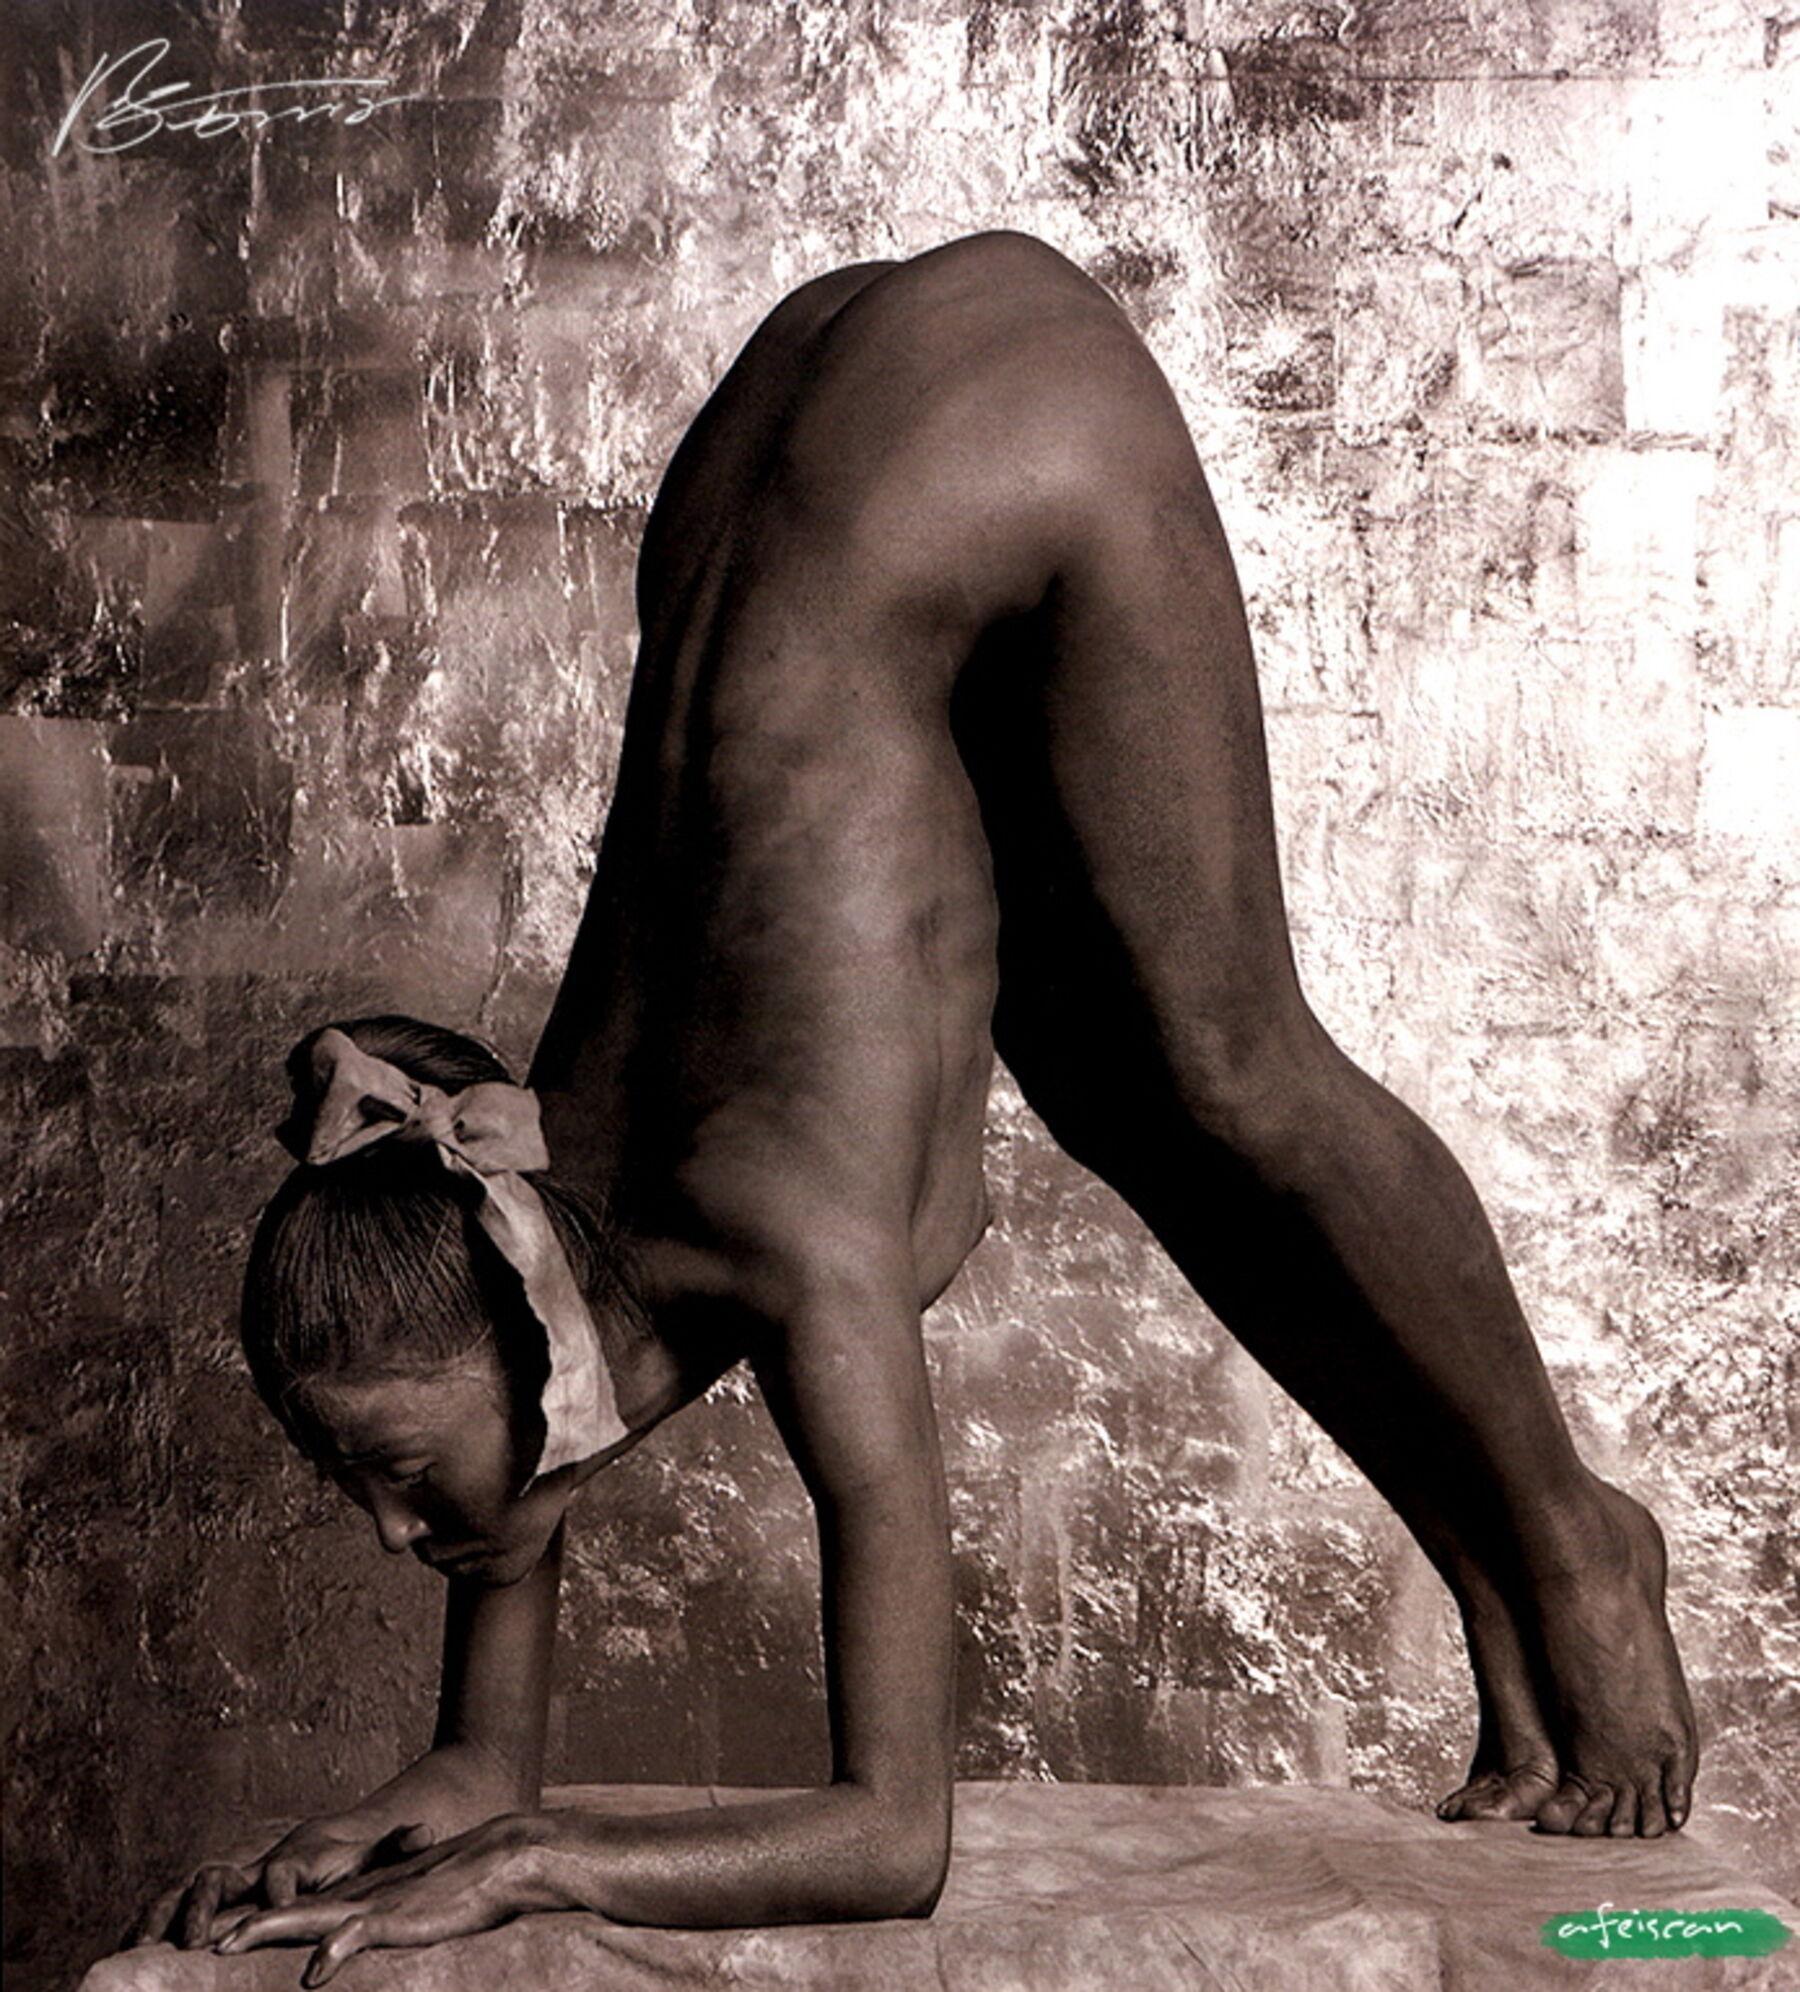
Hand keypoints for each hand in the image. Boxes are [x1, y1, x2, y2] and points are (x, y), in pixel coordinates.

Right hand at [128, 1815, 435, 1950]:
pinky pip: (177, 1905)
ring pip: (189, 1889)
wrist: (346, 1840)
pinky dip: (152, 1921)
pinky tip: (130, 1946)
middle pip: (220, 1875)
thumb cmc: (365, 1854)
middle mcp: (260, 1863)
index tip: (275, 1913)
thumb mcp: (385, 1850)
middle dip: (202, 1905)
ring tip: (139, 1945)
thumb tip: (424, 1834)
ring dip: (164, 1914)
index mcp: (300, 1855)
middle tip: (192, 1941)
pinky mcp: (223, 1896)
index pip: (283, 1871)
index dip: (278, 1891)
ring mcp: (238, 1877)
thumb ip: (402, 1843)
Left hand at [208, 1813, 553, 1985]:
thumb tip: (344, 1962)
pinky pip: (359, 1933)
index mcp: (359, 1899)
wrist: (498, 1858)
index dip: (257, 1925)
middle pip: (290, 1911)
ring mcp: (376, 1905)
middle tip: (201, 1943)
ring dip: (269, 1930)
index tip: (218, 1941)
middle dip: (245, 1927)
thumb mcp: (411, 1913)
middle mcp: (358, 1898)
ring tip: (230, 1945)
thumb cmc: (461, 1891)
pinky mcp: (399, 1915)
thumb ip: (380, 1930)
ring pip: (310, 1917)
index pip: (298, 1912)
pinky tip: (315, 1972)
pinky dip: (335, 1951)